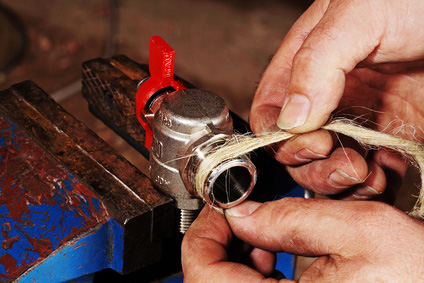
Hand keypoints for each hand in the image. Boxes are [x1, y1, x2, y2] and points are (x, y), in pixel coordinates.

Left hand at [182, 199, 423, 281]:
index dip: (203, 233)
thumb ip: (291, 217)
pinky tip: (275, 253)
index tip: (220, 206)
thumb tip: (240, 211)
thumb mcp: (361, 230)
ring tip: (264, 233)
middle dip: (222, 240)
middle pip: (212, 280)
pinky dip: (255, 270)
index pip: (203, 275)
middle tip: (241, 213)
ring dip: (237, 254)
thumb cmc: (422, 275)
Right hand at [250, 0, 423, 199]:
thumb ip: (315, 63)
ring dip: (338, 181)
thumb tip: (290, 118)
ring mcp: (360, 120)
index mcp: (307, 67)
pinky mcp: (392, 137)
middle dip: (310, 164)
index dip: (279, 136)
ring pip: (326, 168)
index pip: (270, 113)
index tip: (313, 140)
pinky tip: (384, 175)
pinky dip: (368, 187)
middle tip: (341, 159)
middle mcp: (328, 98)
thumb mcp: (358, 15)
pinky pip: (367, 174)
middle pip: (294, 149)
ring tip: (364, 171)